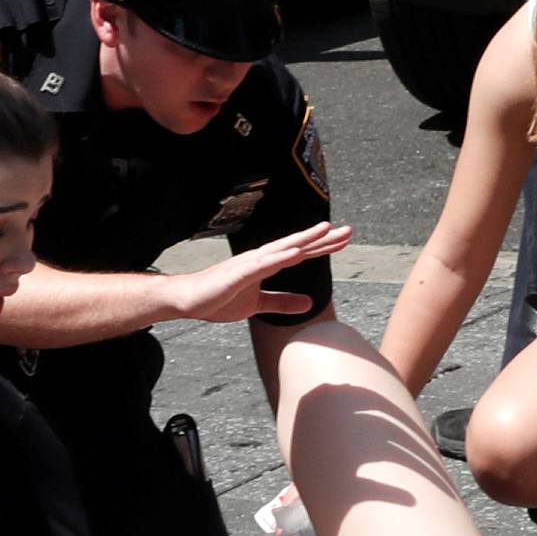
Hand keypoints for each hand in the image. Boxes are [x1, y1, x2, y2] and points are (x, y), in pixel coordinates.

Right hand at [168, 222, 352, 322]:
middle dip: (323, 238)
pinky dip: (279, 257)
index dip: (324, 247)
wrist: (187, 301)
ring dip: (304, 239)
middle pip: (298, 245)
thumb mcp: (258, 305)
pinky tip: (295, 252)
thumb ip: (282, 301)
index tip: (345, 240)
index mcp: (267, 264)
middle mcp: (261, 258)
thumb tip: (310, 303)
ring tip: (325, 230)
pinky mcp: (238, 273)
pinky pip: (262, 265)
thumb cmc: (219, 298)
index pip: (302, 253)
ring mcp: (250, 264)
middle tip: (349, 230)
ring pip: (283, 249)